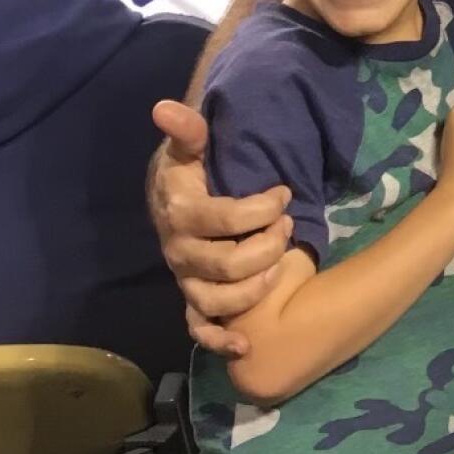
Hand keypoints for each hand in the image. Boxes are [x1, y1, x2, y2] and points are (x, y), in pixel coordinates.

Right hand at [148, 99, 292, 357]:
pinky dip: (219, 340)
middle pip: (225, 264)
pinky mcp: (191, 298)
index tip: (284, 192)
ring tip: (279, 268)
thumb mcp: (188, 146)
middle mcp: (179, 252)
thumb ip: (186, 129)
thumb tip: (165, 107)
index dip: (259, 209)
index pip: (222, 218)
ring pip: (215, 300)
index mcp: (179, 213)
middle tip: (288, 227)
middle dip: (265, 247)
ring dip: (253, 289)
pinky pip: (198, 328)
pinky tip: (245, 345)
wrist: (169, 199)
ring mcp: (185, 279)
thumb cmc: (188, 171)